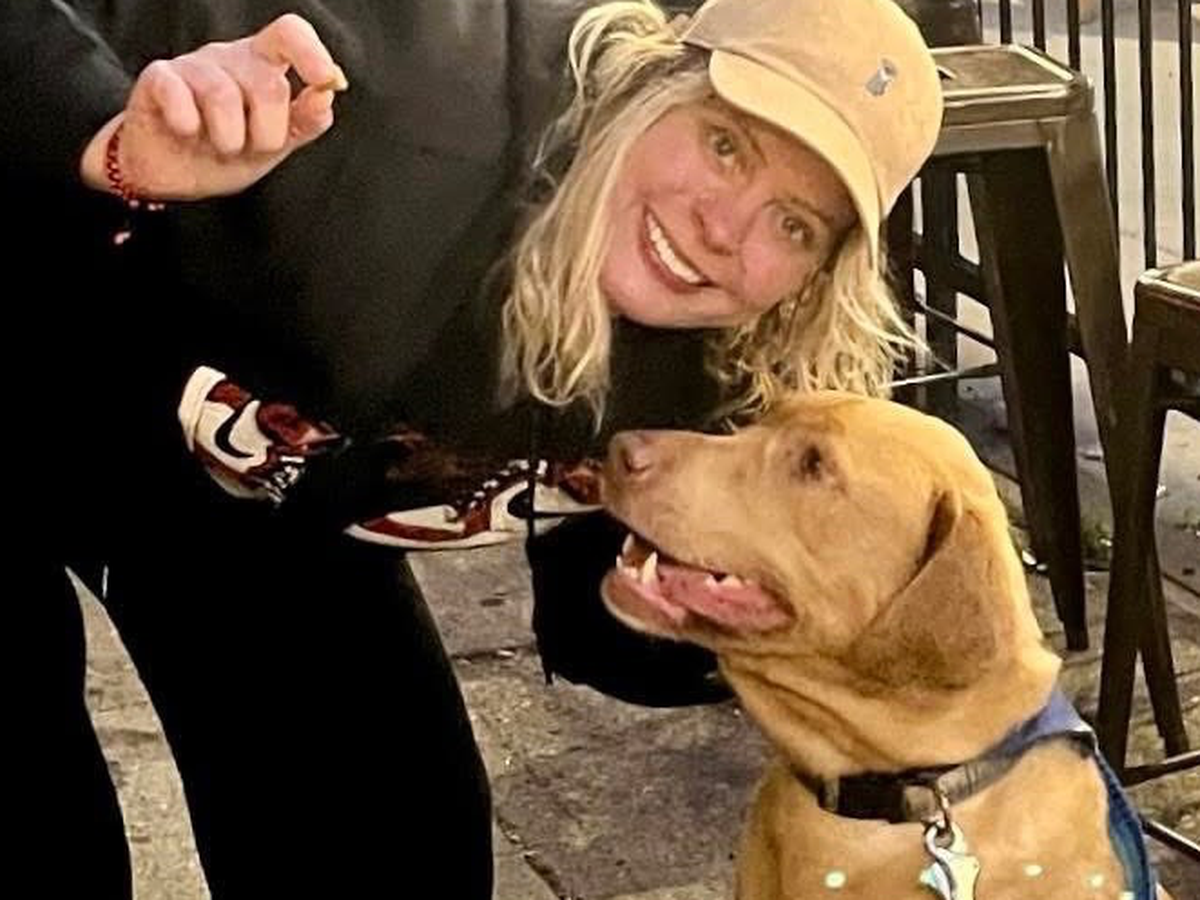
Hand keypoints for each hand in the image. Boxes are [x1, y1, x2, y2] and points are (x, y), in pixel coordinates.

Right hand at [81, 13, 346, 200]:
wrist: (172, 174)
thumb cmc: (227, 150)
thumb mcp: (276, 143)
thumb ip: (306, 120)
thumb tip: (327, 95)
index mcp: (263, 66)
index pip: (290, 34)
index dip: (311, 52)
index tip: (324, 80)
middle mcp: (230, 57)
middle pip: (268, 84)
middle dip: (268, 133)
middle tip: (249, 148)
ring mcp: (192, 65)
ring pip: (224, 96)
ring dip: (229, 139)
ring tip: (219, 147)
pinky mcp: (157, 79)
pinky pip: (177, 96)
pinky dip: (187, 124)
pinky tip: (186, 132)